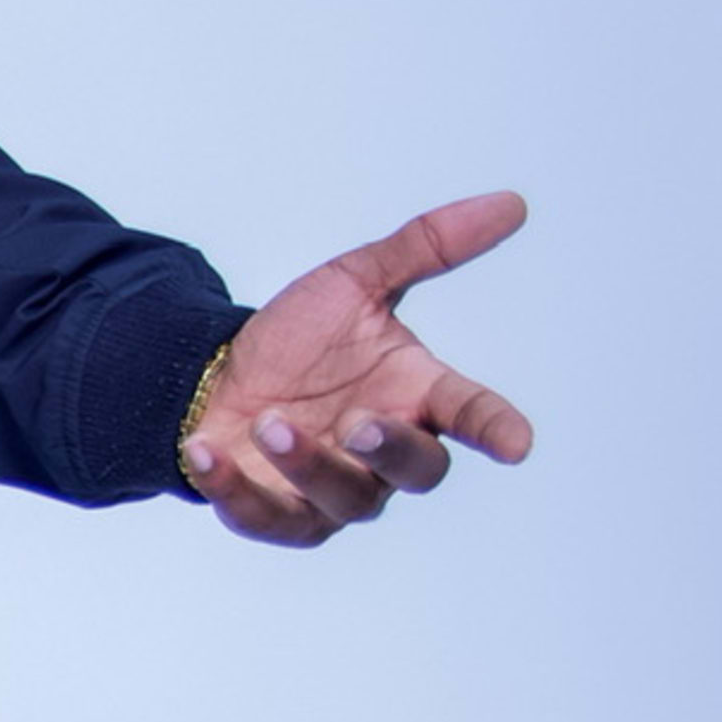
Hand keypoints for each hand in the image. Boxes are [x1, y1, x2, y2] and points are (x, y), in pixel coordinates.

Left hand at [184, 190, 534, 541]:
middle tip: (358, 422)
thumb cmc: (302, 338)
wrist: (220, 372)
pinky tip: (204, 450)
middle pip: (416, 468)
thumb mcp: (358, 280)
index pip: (471, 412)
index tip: (517, 442)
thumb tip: (512, 203)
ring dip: (309, 463)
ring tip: (272, 423)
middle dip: (391, 448)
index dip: (495, 427)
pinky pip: (263, 517)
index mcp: (417, 394)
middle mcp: (384, 452)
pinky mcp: (276, 515)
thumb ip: (427, 247)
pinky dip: (233, 490)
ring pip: (344, 497)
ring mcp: (333, 491)